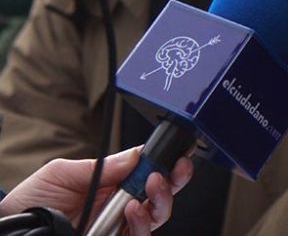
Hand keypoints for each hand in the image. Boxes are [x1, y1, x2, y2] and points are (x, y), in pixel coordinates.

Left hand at [0, 147, 193, 234]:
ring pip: (156, 218)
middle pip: (160, 195)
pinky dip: (142, 224)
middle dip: (173, 182)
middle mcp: (119, 207)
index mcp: (112, 185)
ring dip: (160, 202)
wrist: (10, 229)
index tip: (176, 154)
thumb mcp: (61, 174)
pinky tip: (133, 211)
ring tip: (149, 189)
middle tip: (170, 172)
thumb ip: (101, 166)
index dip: (167, 164)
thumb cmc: (30, 203)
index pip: (148, 172)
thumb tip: (136, 154)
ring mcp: (118, 228)